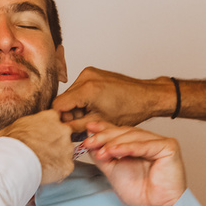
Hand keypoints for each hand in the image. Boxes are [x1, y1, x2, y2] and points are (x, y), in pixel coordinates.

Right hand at [0, 109, 75, 184]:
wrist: (14, 161)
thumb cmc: (11, 143)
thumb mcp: (17, 125)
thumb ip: (31, 124)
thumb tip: (27, 128)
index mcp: (50, 117)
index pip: (56, 120)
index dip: (49, 130)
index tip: (43, 137)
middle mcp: (63, 130)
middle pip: (63, 136)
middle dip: (55, 143)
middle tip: (42, 152)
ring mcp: (67, 148)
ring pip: (66, 153)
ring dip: (57, 157)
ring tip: (42, 163)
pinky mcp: (68, 164)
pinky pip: (65, 168)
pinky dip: (58, 171)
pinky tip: (45, 172)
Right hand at [52, 67, 175, 126]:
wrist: (147, 96)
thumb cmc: (131, 109)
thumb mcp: (101, 122)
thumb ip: (77, 127)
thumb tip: (61, 132)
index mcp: (86, 88)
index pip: (57, 105)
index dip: (59, 120)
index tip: (65, 129)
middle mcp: (85, 77)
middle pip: (64, 100)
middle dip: (69, 115)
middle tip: (81, 127)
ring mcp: (89, 73)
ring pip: (71, 96)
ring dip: (76, 109)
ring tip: (91, 117)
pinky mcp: (93, 73)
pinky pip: (79, 90)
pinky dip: (82, 101)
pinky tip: (94, 108)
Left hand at [80, 120, 186, 205]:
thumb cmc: (138, 192)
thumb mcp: (113, 170)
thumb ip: (102, 154)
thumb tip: (89, 139)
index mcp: (139, 144)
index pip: (120, 132)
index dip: (104, 128)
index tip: (88, 127)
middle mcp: (151, 141)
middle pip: (126, 132)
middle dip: (106, 136)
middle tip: (89, 141)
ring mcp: (161, 143)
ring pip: (134, 136)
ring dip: (114, 142)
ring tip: (100, 151)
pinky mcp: (169, 147)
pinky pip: (145, 145)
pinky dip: (128, 147)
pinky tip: (113, 150)